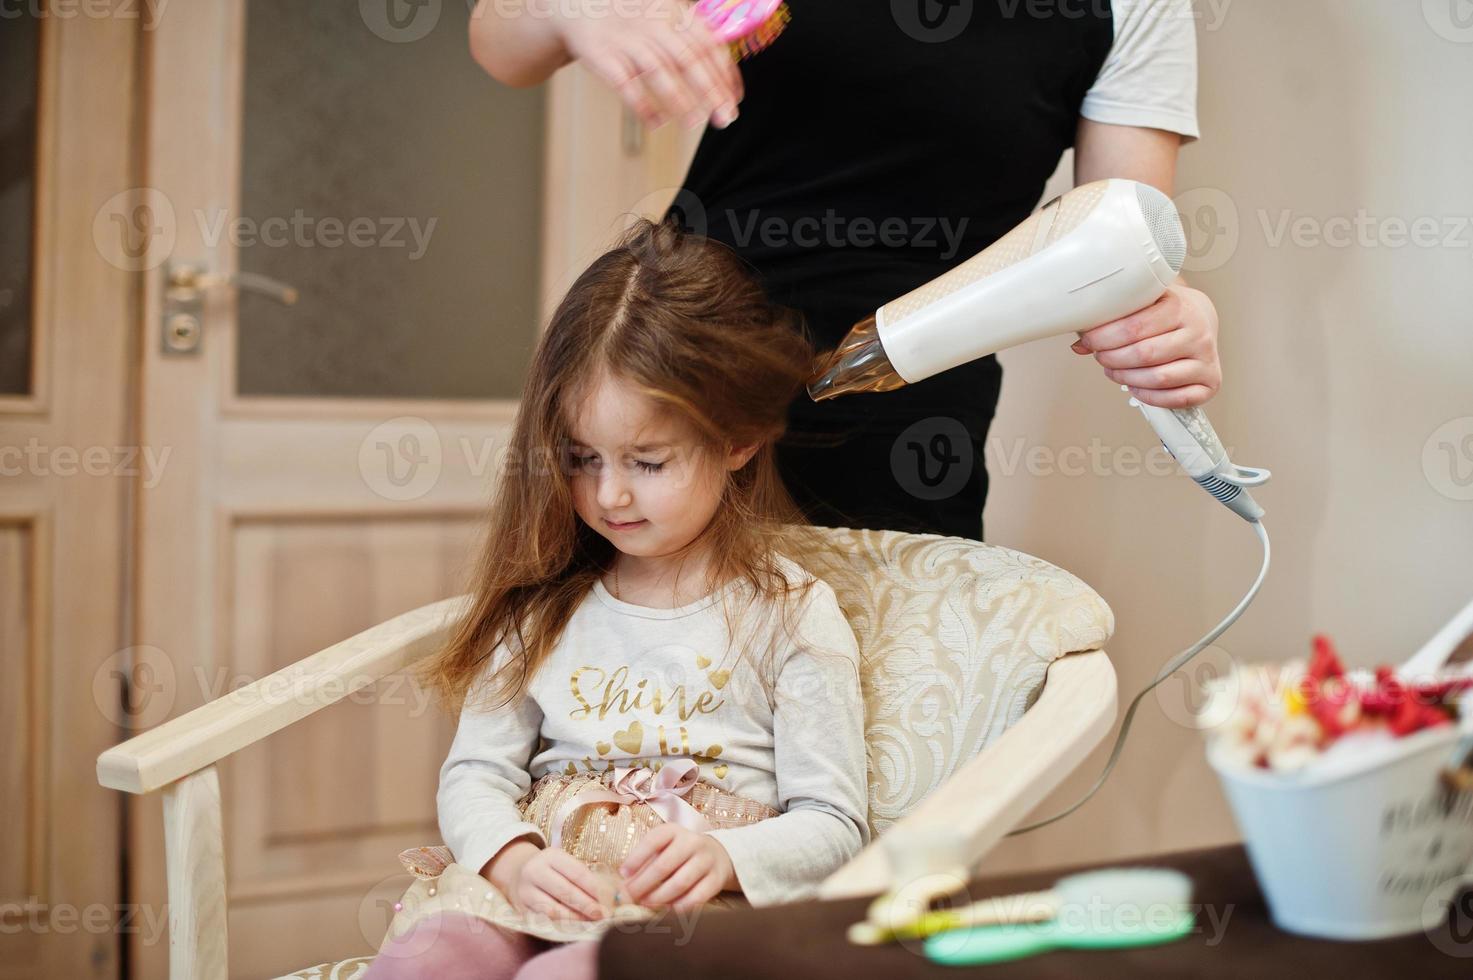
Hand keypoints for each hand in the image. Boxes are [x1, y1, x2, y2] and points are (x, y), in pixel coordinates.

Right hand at [508, 845, 614, 921]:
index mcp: (551, 856)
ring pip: (554, 909)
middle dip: (588, 905)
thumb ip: (586, 876)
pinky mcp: (521, 909)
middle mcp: (535, 871)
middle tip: (604, 915)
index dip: (595, 888)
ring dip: (576, 918)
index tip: (611, 900)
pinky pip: (544, 920)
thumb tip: (615, 894)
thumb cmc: (553, 870)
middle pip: (566, 891)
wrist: (519, 874)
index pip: (577, 873)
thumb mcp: (566, 863)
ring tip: (591, 922)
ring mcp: (526, 891)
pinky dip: (561, 924)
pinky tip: (574, 927)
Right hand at [557, 0, 742, 129]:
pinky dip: (642, 104)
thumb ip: (693, 41)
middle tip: (725, 118)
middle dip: (710, 91)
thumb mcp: (665, 16)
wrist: (577, 4)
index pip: (707, 44)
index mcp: (674, 12)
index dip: (724, 74)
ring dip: (680, 99)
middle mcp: (653, 22)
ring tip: (694, 123)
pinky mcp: (602, 54)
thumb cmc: (632, 19)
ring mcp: (627, 38)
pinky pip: (624, 82)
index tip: (735, 101)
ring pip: (659, 71)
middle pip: (688, 58)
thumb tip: (727, 82)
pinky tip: (657, 123)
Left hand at [619, 823, 735, 910]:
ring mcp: (706, 860)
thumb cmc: (678, 854)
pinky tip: (668, 910)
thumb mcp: (662, 850)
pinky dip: (680, 906)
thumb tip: (624, 886)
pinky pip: (698, 896)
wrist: (716, 855)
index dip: (636, 858)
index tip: (622, 874)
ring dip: (659, 897)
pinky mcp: (716, 879)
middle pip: (664, 865)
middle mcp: (692, 842)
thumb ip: (644, 864)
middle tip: (630, 897)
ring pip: (680, 882)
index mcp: (673, 831)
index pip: (652, 841)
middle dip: (643, 883)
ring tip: (646, 904)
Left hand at [1071, 283, 1221, 408]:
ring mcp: (1207, 359)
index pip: (1134, 327)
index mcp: (1180, 307)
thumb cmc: (1167, 312)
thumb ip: (1113, 319)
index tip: (1089, 339)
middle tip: (1101, 357)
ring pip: (1158, 378)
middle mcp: (1199, 333)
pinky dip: (1148, 397)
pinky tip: (1135, 387)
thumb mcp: (1143, 303)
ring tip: (1114, 371)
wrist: (1201, 317)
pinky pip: (1175, 399)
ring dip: (1127, 379)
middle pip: (1144, 355)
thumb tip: (1079, 345)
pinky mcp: (1210, 383)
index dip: (1104, 337)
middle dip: (1112, 359)